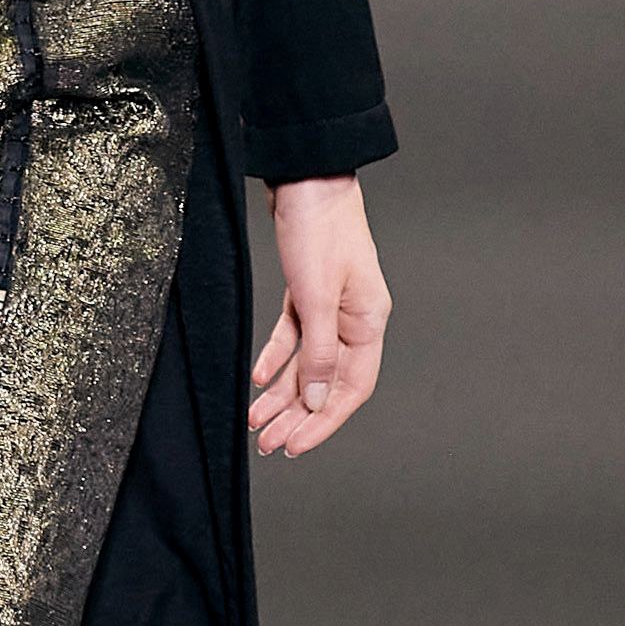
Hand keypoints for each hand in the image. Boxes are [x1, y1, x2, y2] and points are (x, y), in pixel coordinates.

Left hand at [250, 174, 388, 458]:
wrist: (306, 179)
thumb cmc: (318, 230)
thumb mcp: (316, 297)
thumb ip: (319, 353)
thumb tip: (320, 403)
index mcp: (368, 323)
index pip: (351, 389)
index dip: (324, 422)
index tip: (296, 446)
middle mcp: (354, 320)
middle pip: (328, 383)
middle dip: (298, 417)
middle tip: (269, 445)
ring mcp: (332, 307)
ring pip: (307, 365)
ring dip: (282, 395)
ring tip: (257, 422)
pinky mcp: (308, 293)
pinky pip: (294, 337)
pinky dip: (275, 359)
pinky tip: (256, 379)